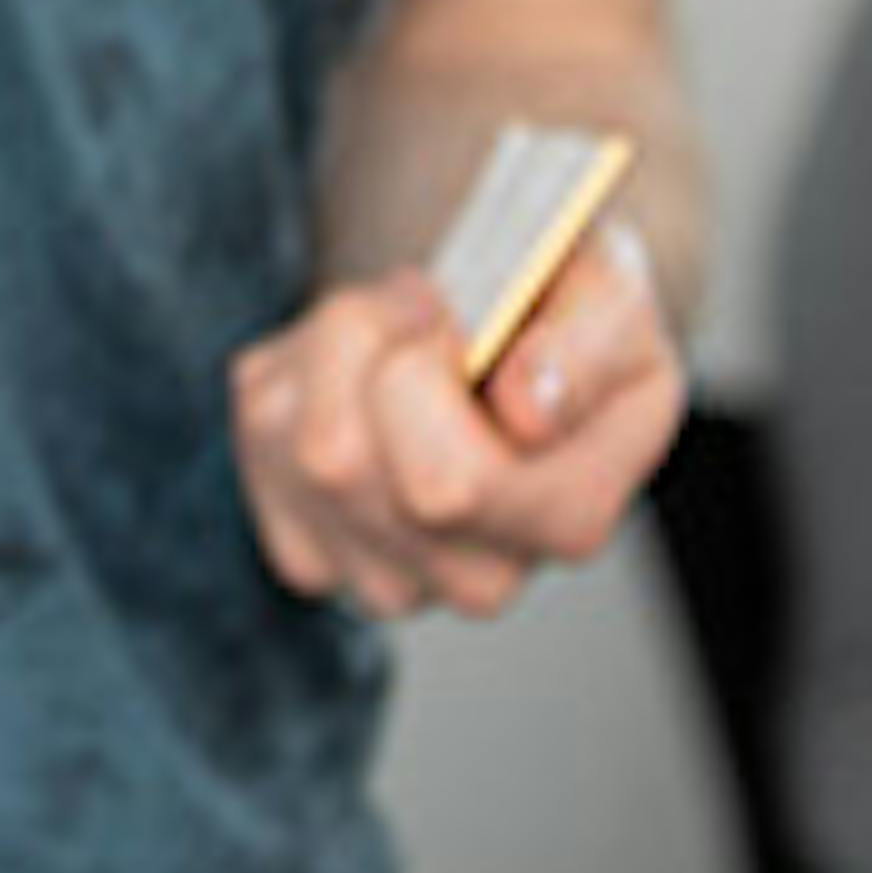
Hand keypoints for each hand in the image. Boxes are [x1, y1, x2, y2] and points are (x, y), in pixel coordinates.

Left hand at [227, 217, 683, 620]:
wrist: (509, 317)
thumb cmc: (565, 307)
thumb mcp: (613, 294)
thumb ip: (588, 350)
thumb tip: (527, 411)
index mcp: (568, 522)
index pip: (442, 485)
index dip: (426, 366)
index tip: (463, 321)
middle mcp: (476, 578)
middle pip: (338, 460)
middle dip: (361, 341)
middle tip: (421, 311)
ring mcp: (385, 576)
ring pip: (289, 442)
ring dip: (323, 347)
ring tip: (391, 332)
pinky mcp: (310, 547)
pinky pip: (257, 434)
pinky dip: (287, 371)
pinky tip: (350, 370)